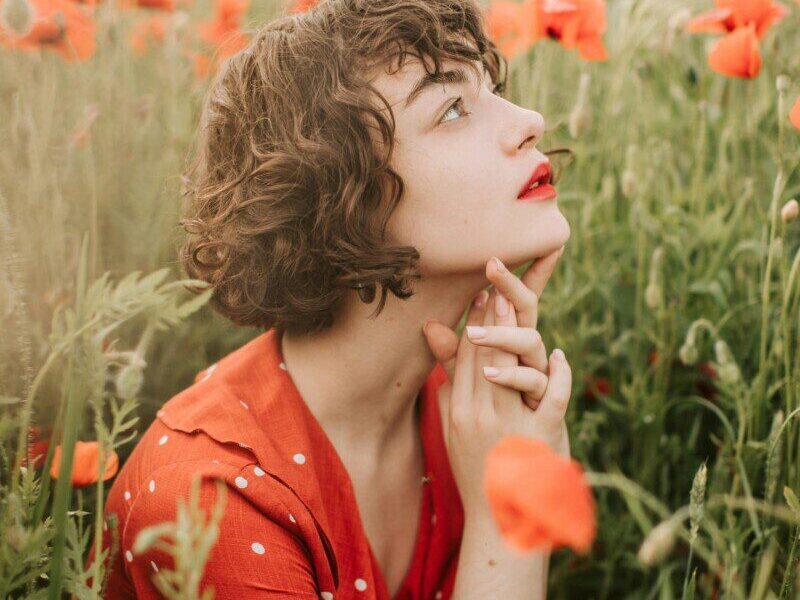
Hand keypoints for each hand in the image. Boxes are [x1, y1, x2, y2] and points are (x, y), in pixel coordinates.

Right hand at [422, 248, 571, 519]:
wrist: (499, 521)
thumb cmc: (476, 470)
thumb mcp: (453, 430)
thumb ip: (447, 392)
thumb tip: (436, 360)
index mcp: (459, 411)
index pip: (464, 357)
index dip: (472, 322)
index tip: (479, 293)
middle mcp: (479, 414)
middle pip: (484, 354)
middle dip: (490, 315)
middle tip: (495, 282)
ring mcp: (508, 425)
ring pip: (509, 367)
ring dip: (513, 332)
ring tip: (516, 303)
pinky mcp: (539, 438)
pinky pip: (550, 398)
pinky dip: (556, 375)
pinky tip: (559, 356)